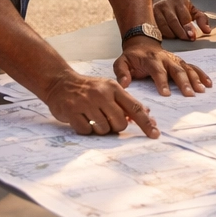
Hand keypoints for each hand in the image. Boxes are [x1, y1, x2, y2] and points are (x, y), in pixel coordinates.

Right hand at [42, 70, 159, 137]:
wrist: (60, 82)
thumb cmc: (89, 88)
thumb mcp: (109, 89)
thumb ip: (127, 102)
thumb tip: (147, 114)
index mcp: (113, 88)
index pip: (134, 107)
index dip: (146, 123)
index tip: (155, 134)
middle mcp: (101, 94)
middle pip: (120, 123)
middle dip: (116, 126)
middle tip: (107, 119)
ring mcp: (86, 103)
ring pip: (104, 129)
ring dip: (99, 128)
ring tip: (92, 117)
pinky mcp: (72, 112)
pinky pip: (86, 131)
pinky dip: (85, 129)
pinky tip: (82, 119)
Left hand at [115, 38, 211, 96]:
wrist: (142, 42)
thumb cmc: (132, 56)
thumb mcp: (121, 62)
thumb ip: (121, 72)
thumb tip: (124, 84)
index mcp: (151, 60)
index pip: (157, 71)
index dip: (162, 82)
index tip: (166, 94)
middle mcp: (166, 59)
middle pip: (176, 70)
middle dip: (183, 82)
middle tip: (189, 94)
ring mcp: (175, 60)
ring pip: (187, 68)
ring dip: (195, 79)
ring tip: (201, 90)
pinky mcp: (181, 62)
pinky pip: (193, 67)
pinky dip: (201, 74)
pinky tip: (208, 83)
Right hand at [153, 0, 208, 39]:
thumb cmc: (180, 7)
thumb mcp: (192, 9)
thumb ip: (201, 19)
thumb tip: (208, 31)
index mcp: (179, 2)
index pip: (184, 16)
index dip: (188, 27)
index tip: (192, 37)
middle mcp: (166, 5)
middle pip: (173, 21)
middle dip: (180, 32)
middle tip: (186, 40)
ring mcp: (156, 10)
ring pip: (162, 26)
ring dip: (170, 35)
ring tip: (176, 39)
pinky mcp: (148, 16)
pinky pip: (154, 28)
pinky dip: (161, 34)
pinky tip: (166, 39)